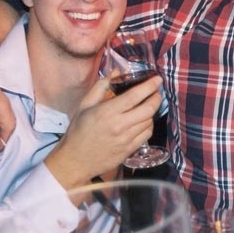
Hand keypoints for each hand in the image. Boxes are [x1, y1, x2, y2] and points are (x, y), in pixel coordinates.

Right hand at [45, 75, 163, 187]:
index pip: (135, 95)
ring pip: (149, 121)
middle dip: (156, 97)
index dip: (150, 86)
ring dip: (152, 111)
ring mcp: (126, 139)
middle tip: (156, 92)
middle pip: (148, 109)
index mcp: (107, 111)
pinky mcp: (129, 150)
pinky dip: (148, 125)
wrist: (75, 159)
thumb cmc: (78, 130)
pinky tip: (144, 121)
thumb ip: (101, 86)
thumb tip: (116, 73)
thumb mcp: (85, 105)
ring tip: (148, 105)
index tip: (157, 79)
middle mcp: (119, 125)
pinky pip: (146, 134)